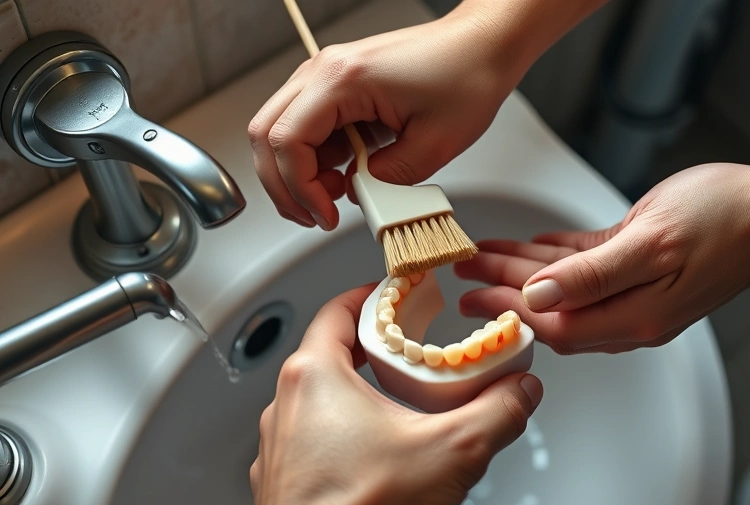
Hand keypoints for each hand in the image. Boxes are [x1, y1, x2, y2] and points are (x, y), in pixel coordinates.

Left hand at [246, 285, 543, 504]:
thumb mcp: (454, 449)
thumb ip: (498, 411)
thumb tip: (521, 392)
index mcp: (316, 376)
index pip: (338, 310)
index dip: (374, 296)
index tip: (400, 295)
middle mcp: (286, 404)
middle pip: (330, 353)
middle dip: (374, 349)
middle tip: (409, 350)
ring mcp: (278, 445)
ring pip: (319, 400)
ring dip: (357, 395)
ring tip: (399, 407)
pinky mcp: (282, 482)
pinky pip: (312, 442)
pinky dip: (341, 437)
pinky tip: (374, 457)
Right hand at [247, 10, 515, 229]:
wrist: (483, 45)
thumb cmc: (466, 75)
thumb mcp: (434, 144)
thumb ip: (389, 179)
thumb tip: (358, 197)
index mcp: (343, 79)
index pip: (287, 141)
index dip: (300, 189)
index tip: (325, 215)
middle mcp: (325, 71)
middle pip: (266, 134)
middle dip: (284, 185)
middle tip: (313, 215)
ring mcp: (328, 76)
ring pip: (280, 130)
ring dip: (297, 172)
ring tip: (333, 196)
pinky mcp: (339, 86)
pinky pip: (307, 126)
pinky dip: (316, 158)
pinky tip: (344, 175)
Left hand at [455, 163, 749, 353]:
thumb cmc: (724, 222)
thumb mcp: (650, 242)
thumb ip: (590, 275)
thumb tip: (537, 297)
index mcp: (633, 317)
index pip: (553, 323)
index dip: (508, 310)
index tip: (472, 292)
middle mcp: (633, 313)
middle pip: (552, 308)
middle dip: (504, 290)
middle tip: (465, 275)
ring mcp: (639, 292)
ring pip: (566, 286)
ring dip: (523, 270)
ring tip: (484, 258)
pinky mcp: (644, 266)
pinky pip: (590, 265)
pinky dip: (558, 257)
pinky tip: (534, 248)